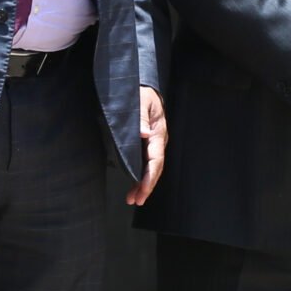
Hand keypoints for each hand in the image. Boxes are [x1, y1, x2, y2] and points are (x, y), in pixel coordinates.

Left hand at [125, 87, 167, 205]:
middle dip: (146, 186)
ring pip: (151, 168)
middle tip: (135, 201)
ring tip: (133, 199)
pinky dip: (140, 176)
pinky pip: (146, 163)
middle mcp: (157, 142)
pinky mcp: (147, 144)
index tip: (143, 189)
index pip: (156, 160)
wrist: (145, 89)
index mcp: (157, 134)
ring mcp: (153, 144)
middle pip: (155, 168)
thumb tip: (143, 133)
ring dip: (143, 184)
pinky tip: (134, 185)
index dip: (149, 177)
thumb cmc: (141, 94)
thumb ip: (140, 117)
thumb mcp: (140, 102)